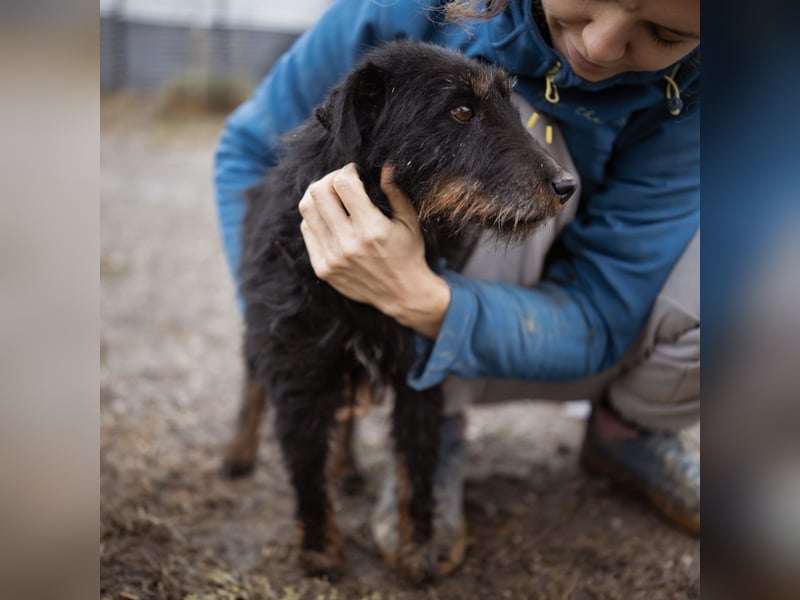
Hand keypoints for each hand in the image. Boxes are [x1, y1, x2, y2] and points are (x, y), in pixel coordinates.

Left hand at [298, 163, 450, 338]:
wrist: (402, 295)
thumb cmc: (408, 253)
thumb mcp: (409, 221)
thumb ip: (395, 192)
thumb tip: (385, 165)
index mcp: (372, 229)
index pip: (342, 184)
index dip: (346, 170)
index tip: (354, 172)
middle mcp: (348, 243)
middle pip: (317, 193)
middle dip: (328, 179)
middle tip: (340, 182)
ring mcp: (332, 258)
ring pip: (307, 210)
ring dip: (318, 196)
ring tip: (333, 197)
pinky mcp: (322, 268)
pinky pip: (307, 230)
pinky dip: (316, 218)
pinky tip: (331, 218)